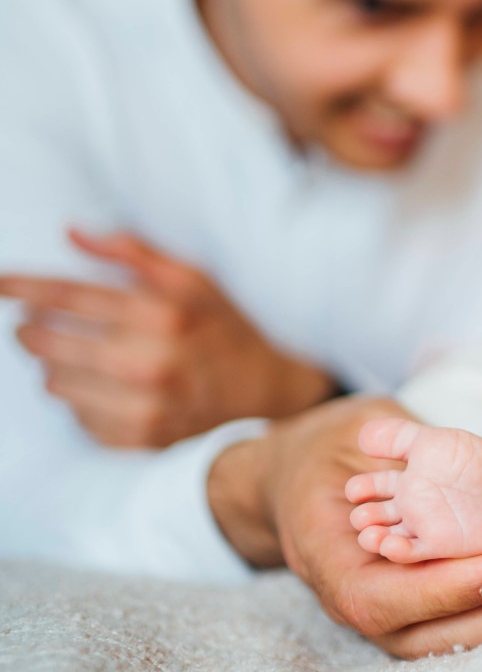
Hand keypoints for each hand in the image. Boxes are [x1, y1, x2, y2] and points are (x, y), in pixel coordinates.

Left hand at [0, 229, 332, 447]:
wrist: (266, 394)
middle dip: (30, 329)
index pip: (70, 295)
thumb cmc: (225, 331)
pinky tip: (99, 389)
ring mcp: (143, 406)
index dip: (24, 286)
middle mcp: (149, 362)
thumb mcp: (195, 280)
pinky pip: (77, 418)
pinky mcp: (139, 438)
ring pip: (54, 382)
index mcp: (163, 315)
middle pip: (49, 341)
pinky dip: (79, 401)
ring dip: (52, 366)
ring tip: (70, 357)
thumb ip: (134, 252)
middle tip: (30, 325)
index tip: (0, 283)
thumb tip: (71, 233)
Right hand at [210, 398, 481, 657]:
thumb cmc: (325, 453)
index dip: (453, 589)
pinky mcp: (424, 605)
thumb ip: (396, 445)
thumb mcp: (350, 434)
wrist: (299, 479)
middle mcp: (364, 602)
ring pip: (463, 632)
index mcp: (333, 564)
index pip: (391, 601)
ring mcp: (396, 610)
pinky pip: (471, 614)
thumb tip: (434, 439)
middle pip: (441, 632)